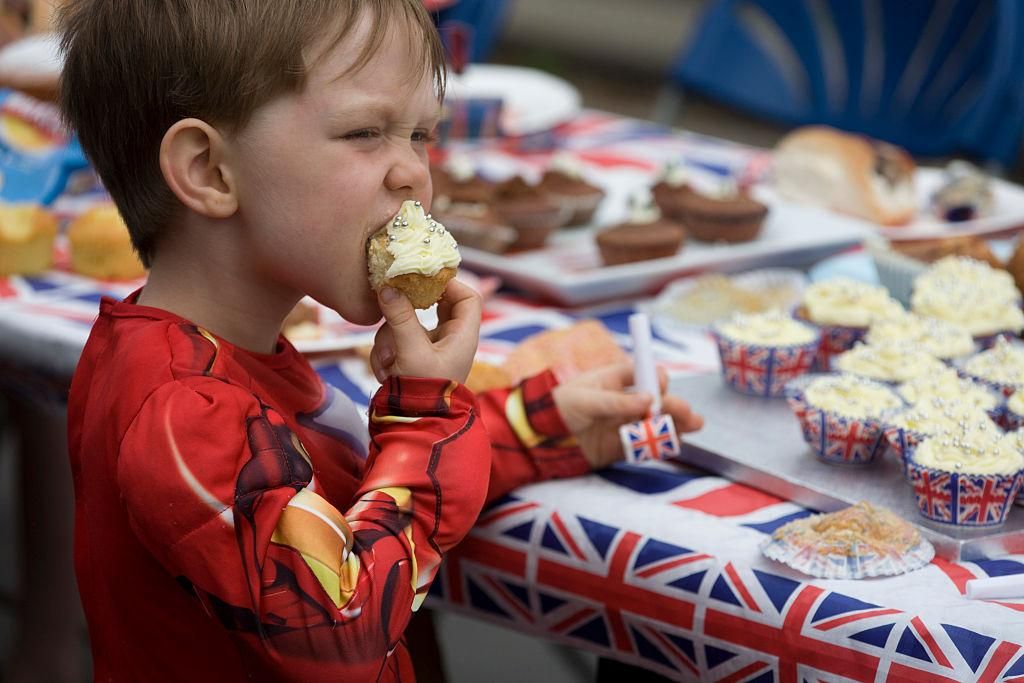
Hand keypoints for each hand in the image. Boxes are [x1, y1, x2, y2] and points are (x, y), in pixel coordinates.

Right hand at [369, 279, 481, 383]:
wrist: (412, 427)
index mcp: (463, 336)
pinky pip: (394, 342)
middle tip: (392, 304)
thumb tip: (388, 287)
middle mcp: (449, 340)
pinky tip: (384, 372)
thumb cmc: (424, 391)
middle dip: (405, 312)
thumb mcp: (412, 351)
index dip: (450, 284)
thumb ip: (400, 318)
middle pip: (432, 306)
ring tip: (389, 362)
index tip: (424, 278)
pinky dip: (386, 355)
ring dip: (390, 340)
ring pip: (405, 324)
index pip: (468, 298)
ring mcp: (429, 348)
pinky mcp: (410, 358)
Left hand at [552, 362, 702, 469]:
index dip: (656, 379)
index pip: (644, 374)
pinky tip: (673, 443)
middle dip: (673, 404)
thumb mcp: (586, 399)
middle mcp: (623, 401)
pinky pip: (645, 445)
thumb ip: (617, 401)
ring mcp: (623, 424)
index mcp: (614, 380)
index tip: (658, 387)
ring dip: (675, 423)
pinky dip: (659, 444)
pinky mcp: (620, 447)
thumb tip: (649, 400)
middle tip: (685, 412)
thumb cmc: (558, 407)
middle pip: (656, 400)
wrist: (537, 438)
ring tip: (694, 425)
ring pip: (656, 423)